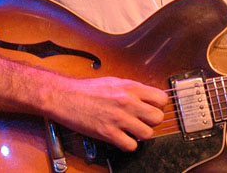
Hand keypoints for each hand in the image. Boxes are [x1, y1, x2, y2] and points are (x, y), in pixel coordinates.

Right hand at [51, 76, 167, 151]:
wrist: (65, 96)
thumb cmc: (87, 89)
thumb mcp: (114, 81)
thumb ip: (132, 90)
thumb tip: (147, 98)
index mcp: (130, 87)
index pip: (161, 99)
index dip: (158, 105)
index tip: (152, 108)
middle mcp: (127, 102)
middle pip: (158, 117)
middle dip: (151, 121)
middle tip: (142, 121)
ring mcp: (119, 118)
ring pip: (148, 134)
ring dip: (141, 134)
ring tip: (132, 130)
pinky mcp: (108, 133)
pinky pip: (131, 145)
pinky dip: (128, 144)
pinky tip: (122, 138)